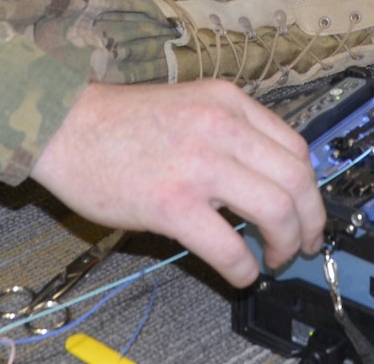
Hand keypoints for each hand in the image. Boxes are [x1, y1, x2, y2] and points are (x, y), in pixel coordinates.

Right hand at [29, 80, 324, 285]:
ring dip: (286, 243)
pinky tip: (240, 273)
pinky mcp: (173, 203)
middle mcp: (222, 127)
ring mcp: (199, 165)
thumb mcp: (188, 104)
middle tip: (305, 242)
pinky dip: (245, 268)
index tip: (305, 208)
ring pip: (276, 211)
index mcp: (227, 101)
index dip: (308, 187)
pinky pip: (229, 246)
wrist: (63, 124)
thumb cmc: (117, 121)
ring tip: (275, 258)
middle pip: (297, 179)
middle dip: (310, 220)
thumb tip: (262, 179)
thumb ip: (227, 132)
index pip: (295, 147)